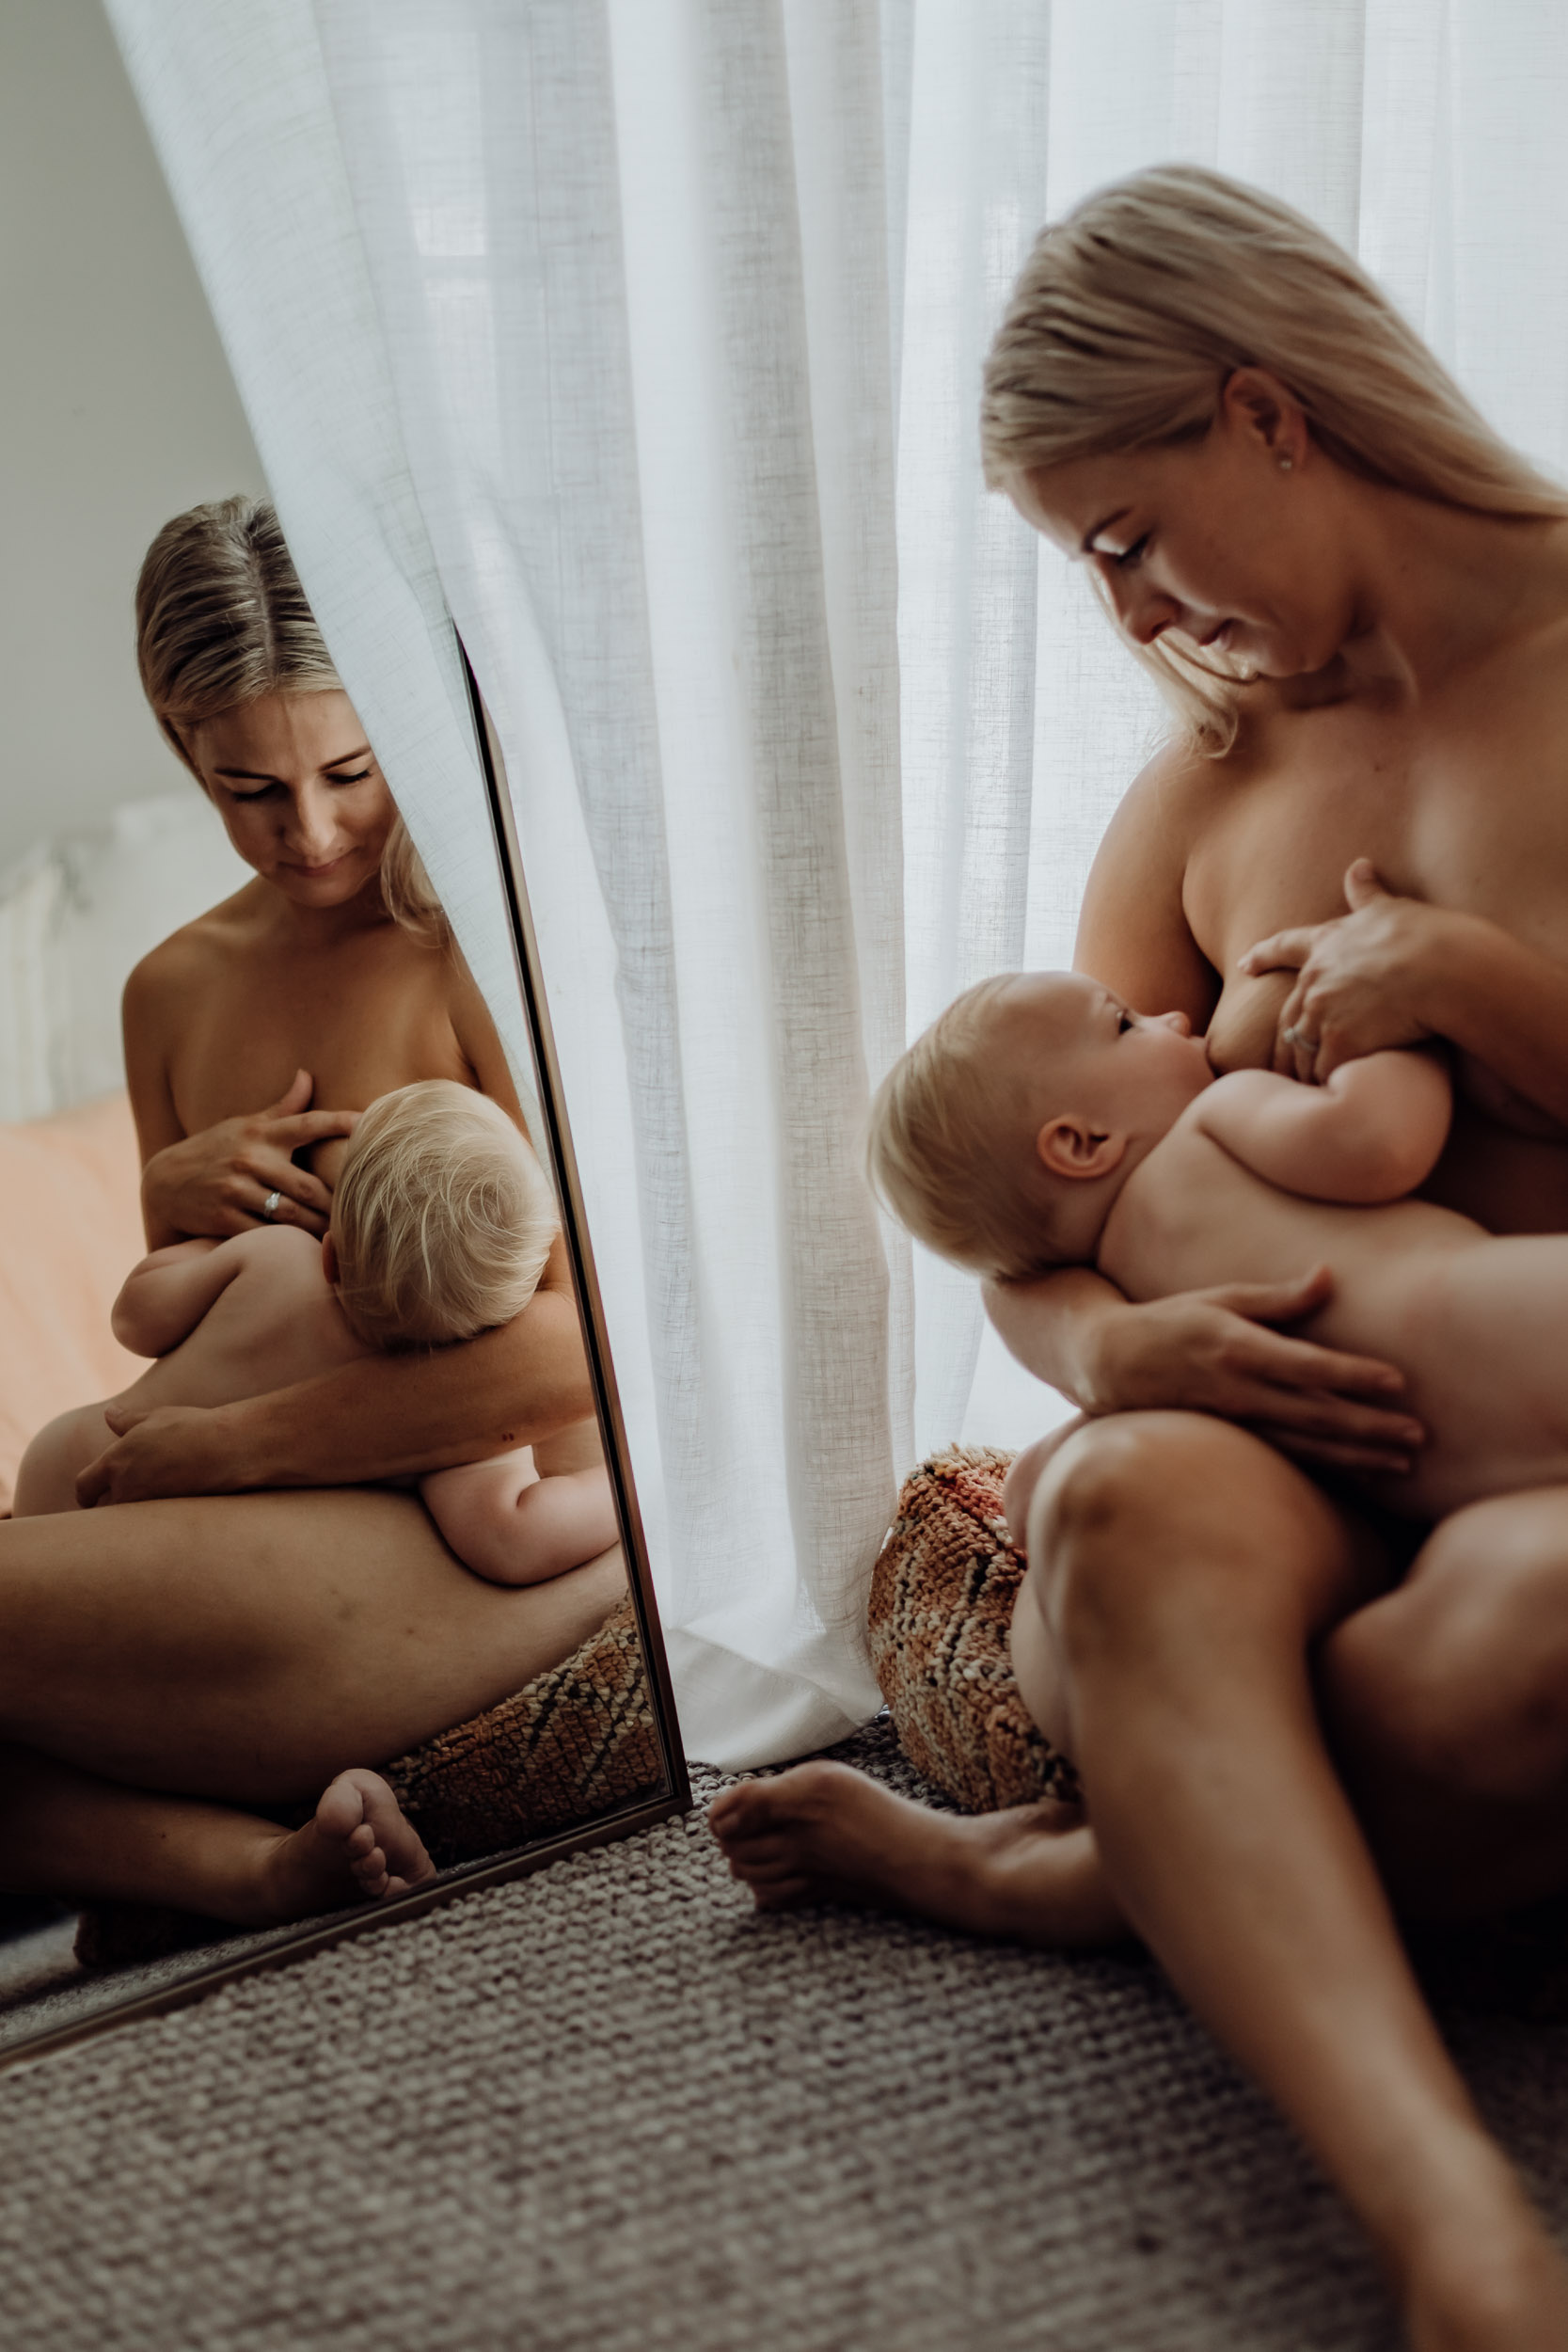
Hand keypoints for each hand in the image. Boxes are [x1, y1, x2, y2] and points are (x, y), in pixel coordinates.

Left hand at [75, 1402, 254, 1506]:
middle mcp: (125, 1489)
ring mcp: (148, 1507)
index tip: (89, 1498)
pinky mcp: (169, 1521)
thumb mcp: (156, 1417)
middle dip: (111, 1507)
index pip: (84, 1485)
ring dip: (134, 1517)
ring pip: (128, 1521)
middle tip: (122, 1503)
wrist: (230, 1449)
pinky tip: (169, 1516)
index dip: (85, 1494)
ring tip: (147, 1510)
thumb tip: (109, 1413)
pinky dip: (155, 1523)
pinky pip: (152, 1527)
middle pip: (105, 1510)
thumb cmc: (192, 1427)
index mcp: (115, 1462)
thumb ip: (127, 1420)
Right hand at [142, 1070, 358, 1240]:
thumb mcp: (245, 1125)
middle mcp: (250, 1159)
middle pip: (308, 1185)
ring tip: (342, 1237)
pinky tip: (306, 1249)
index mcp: (261, 1134)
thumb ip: (282, 1108)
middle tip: (361, 1215)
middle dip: (337, 1204)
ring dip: (318, 1228)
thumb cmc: (215, 1150)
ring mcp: (235, 1189)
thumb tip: (307, 1074)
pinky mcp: (223, 1218)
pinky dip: (287, 1243)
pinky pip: (265, 1234)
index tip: (369, 1122)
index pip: (308, 1123)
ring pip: (290, 1214)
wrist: (164, 1182)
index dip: (341, 1122)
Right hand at [1087, 1265, 1423, 1476]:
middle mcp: (1238, 1390)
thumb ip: (1279, 1297)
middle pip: (1316, 1415)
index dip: (1353, 1375)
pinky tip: (1361, 1475)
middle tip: (1418, 1436)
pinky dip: (1327, 1468)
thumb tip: (1329, 1277)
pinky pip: (1287, 1459)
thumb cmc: (1170, 1321)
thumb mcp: (1221, 1299)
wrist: (1109, 1364)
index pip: (1307, 1366)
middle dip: (1370, 1428)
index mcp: (1239, 1348)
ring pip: (1306, 1446)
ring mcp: (1234, 1422)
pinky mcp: (1231, 1441)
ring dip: (1357, 1457)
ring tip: (1402, 1464)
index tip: (1397, 1381)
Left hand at [1239, 860, 1449, 1083]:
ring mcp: (1324, 1010)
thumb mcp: (1392, 908)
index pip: (1285, 947)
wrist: (1445, 969)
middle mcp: (1316, 977)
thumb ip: (1369, 893)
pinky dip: (1325, 1085)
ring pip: (1301, 1048)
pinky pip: (1323, 1071)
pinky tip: (1327, 1098)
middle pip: (1290, 1014)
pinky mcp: (1339, 1041)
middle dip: (1288, 1041)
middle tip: (1282, 1065)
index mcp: (1327, 944)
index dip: (1264, 955)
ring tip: (1309, 1089)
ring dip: (1304, 1069)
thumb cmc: (1428, 937)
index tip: (1246, 963)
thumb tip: (1358, 864)